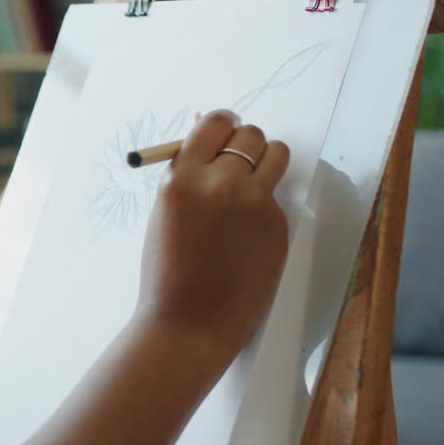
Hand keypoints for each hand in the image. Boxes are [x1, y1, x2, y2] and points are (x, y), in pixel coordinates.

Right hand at [135, 109, 289, 357]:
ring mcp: (253, 203)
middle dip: (245, 142)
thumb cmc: (168, 269)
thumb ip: (187, 171)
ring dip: (267, 159)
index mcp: (183, 177)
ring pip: (276, 153)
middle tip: (240, 158)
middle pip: (249, 134)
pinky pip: (277, 196)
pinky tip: (248, 231)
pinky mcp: (277, 225)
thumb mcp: (166, 210)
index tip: (227, 128)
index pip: (215, 123)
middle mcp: (220, 183)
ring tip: (254, 181)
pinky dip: (267, 204)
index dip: (224, 123)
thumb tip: (205, 127)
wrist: (188, 322)